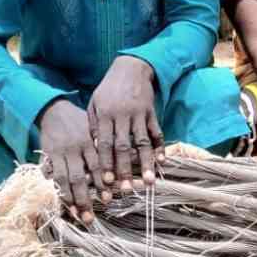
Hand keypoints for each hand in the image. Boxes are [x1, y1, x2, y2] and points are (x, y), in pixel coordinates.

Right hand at [39, 99, 100, 222]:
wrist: (54, 109)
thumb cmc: (80, 122)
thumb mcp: (95, 130)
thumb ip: (104, 147)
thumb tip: (121, 165)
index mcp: (89, 142)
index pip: (96, 166)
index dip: (101, 184)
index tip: (107, 199)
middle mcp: (74, 149)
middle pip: (79, 178)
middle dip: (84, 199)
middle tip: (90, 218)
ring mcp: (59, 153)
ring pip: (63, 180)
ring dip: (70, 199)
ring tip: (76, 214)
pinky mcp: (47, 156)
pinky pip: (50, 174)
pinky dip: (55, 187)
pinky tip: (60, 201)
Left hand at [88, 56, 163, 189]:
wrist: (131, 67)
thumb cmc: (109, 89)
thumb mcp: (95, 103)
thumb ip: (94, 125)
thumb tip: (96, 148)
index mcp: (105, 115)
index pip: (105, 144)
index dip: (106, 163)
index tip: (107, 182)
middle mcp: (122, 116)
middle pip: (124, 147)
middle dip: (125, 169)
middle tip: (127, 189)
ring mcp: (139, 114)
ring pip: (143, 142)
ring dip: (146, 163)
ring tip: (148, 181)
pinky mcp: (152, 113)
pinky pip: (157, 132)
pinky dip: (160, 147)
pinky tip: (162, 161)